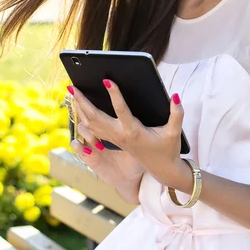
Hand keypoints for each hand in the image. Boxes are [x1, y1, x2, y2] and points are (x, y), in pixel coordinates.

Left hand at [69, 80, 186, 188]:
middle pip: (96, 118)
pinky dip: (84, 117)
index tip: (107, 80)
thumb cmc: (168, 149)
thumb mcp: (174, 132)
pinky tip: (79, 107)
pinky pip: (93, 128)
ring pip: (91, 124)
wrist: (161, 169)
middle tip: (73, 87)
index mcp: (134, 132)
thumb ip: (177, 114)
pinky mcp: (112, 140)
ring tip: (72, 93)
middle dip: (83, 102)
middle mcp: (120, 135)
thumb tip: (175, 96)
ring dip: (80, 108)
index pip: (122, 110)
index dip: (115, 95)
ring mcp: (114, 139)